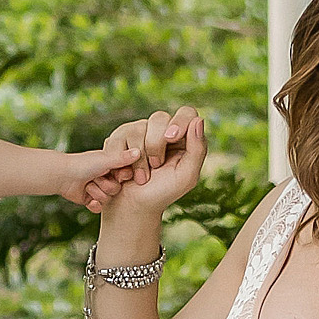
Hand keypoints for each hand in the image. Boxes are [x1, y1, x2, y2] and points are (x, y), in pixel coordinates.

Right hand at [74, 107, 204, 217]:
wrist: (134, 205)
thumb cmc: (164, 191)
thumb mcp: (186, 175)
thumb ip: (197, 149)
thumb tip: (199, 119)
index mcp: (183, 136)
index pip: (186, 113)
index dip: (179, 121)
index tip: (171, 138)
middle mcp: (161, 129)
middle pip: (159, 118)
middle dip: (155, 145)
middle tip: (156, 166)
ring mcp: (139, 131)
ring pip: (137, 128)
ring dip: (138, 158)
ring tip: (140, 177)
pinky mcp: (120, 137)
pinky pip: (119, 138)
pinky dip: (121, 159)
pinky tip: (125, 173)